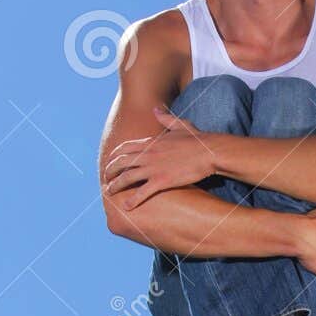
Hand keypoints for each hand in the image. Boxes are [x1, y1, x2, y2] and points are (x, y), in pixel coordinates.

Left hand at [102, 107, 216, 206]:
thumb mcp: (180, 125)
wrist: (209, 151)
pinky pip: (142, 192)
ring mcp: (154, 168)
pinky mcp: (162, 181)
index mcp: (151, 142)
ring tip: (109, 193)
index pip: (125, 148)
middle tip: (105, 179)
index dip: (115, 156)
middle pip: (121, 162)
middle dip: (110, 171)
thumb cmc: (198, 140)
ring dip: (115, 186)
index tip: (110, 162)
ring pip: (127, 177)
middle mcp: (148, 154)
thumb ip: (166, 118)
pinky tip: (126, 207)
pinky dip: (132, 200)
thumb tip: (156, 108)